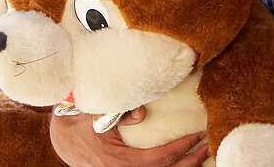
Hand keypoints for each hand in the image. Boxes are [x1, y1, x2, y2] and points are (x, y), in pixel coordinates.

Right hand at [49, 106, 207, 166]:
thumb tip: (142, 113)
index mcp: (120, 161)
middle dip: (191, 161)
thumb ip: (119, 112)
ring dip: (183, 166)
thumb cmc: (82, 122)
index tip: (199, 134)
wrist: (64, 137)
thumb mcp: (97, 113)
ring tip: (202, 154)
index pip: (160, 159)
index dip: (182, 148)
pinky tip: (182, 160)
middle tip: (210, 146)